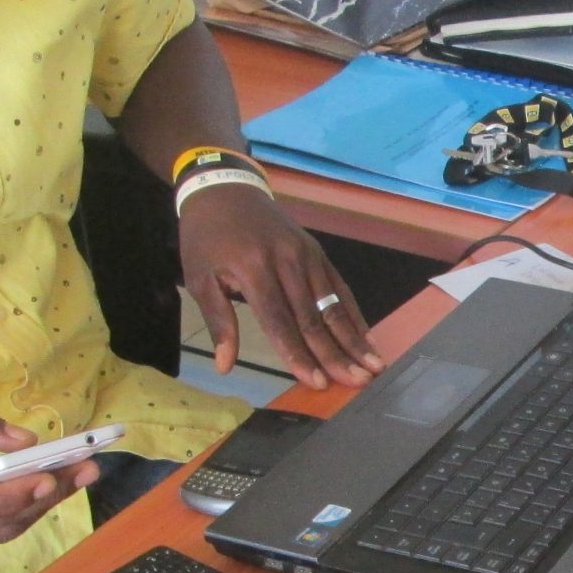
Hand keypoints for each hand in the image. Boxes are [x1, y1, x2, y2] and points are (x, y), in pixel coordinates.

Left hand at [177, 185, 381, 390]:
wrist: (226, 188)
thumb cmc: (207, 238)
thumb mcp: (199, 278)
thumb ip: (218, 322)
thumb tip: (225, 366)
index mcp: (255, 270)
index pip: (280, 322)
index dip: (299, 355)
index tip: (316, 383)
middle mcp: (288, 263)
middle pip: (314, 318)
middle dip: (336, 354)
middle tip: (357, 383)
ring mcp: (308, 256)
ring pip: (334, 305)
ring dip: (354, 338)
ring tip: (373, 365)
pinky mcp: (318, 253)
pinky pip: (339, 288)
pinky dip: (354, 314)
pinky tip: (366, 337)